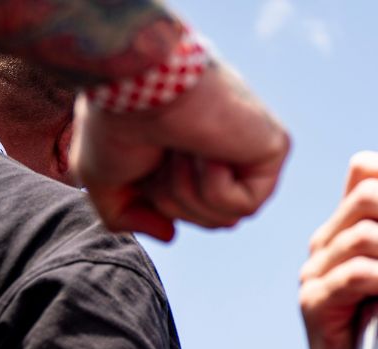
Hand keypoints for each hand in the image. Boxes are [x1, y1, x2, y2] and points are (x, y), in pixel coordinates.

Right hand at [69, 61, 289, 240]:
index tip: (145, 163)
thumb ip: (126, 215)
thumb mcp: (102, 179)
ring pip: (225, 219)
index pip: (188, 212)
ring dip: (188, 192)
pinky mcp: (275, 148)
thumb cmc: (115, 122)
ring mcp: (253, 149)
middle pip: (209, 221)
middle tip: (162, 154)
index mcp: (193, 153)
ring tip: (181, 149)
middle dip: (172, 200)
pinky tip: (206, 149)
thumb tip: (171, 234)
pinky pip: (245, 206)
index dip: (160, 203)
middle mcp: (226, 149)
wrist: (135, 86)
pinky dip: (214, 185)